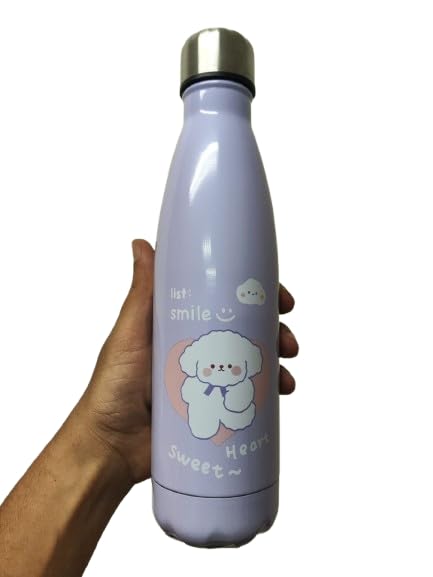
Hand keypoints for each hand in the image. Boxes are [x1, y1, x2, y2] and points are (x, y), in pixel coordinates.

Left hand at [78, 239, 298, 484]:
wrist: (108, 447)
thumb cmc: (112, 386)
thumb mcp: (130, 334)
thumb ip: (142, 294)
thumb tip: (141, 244)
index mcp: (182, 327)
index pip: (225, 302)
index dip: (254, 295)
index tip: (276, 294)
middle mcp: (200, 351)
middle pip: (247, 332)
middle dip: (275, 332)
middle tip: (288, 339)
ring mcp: (209, 382)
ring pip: (252, 365)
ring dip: (276, 364)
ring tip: (285, 376)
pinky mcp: (213, 410)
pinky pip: (248, 400)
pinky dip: (268, 396)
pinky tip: (280, 395)